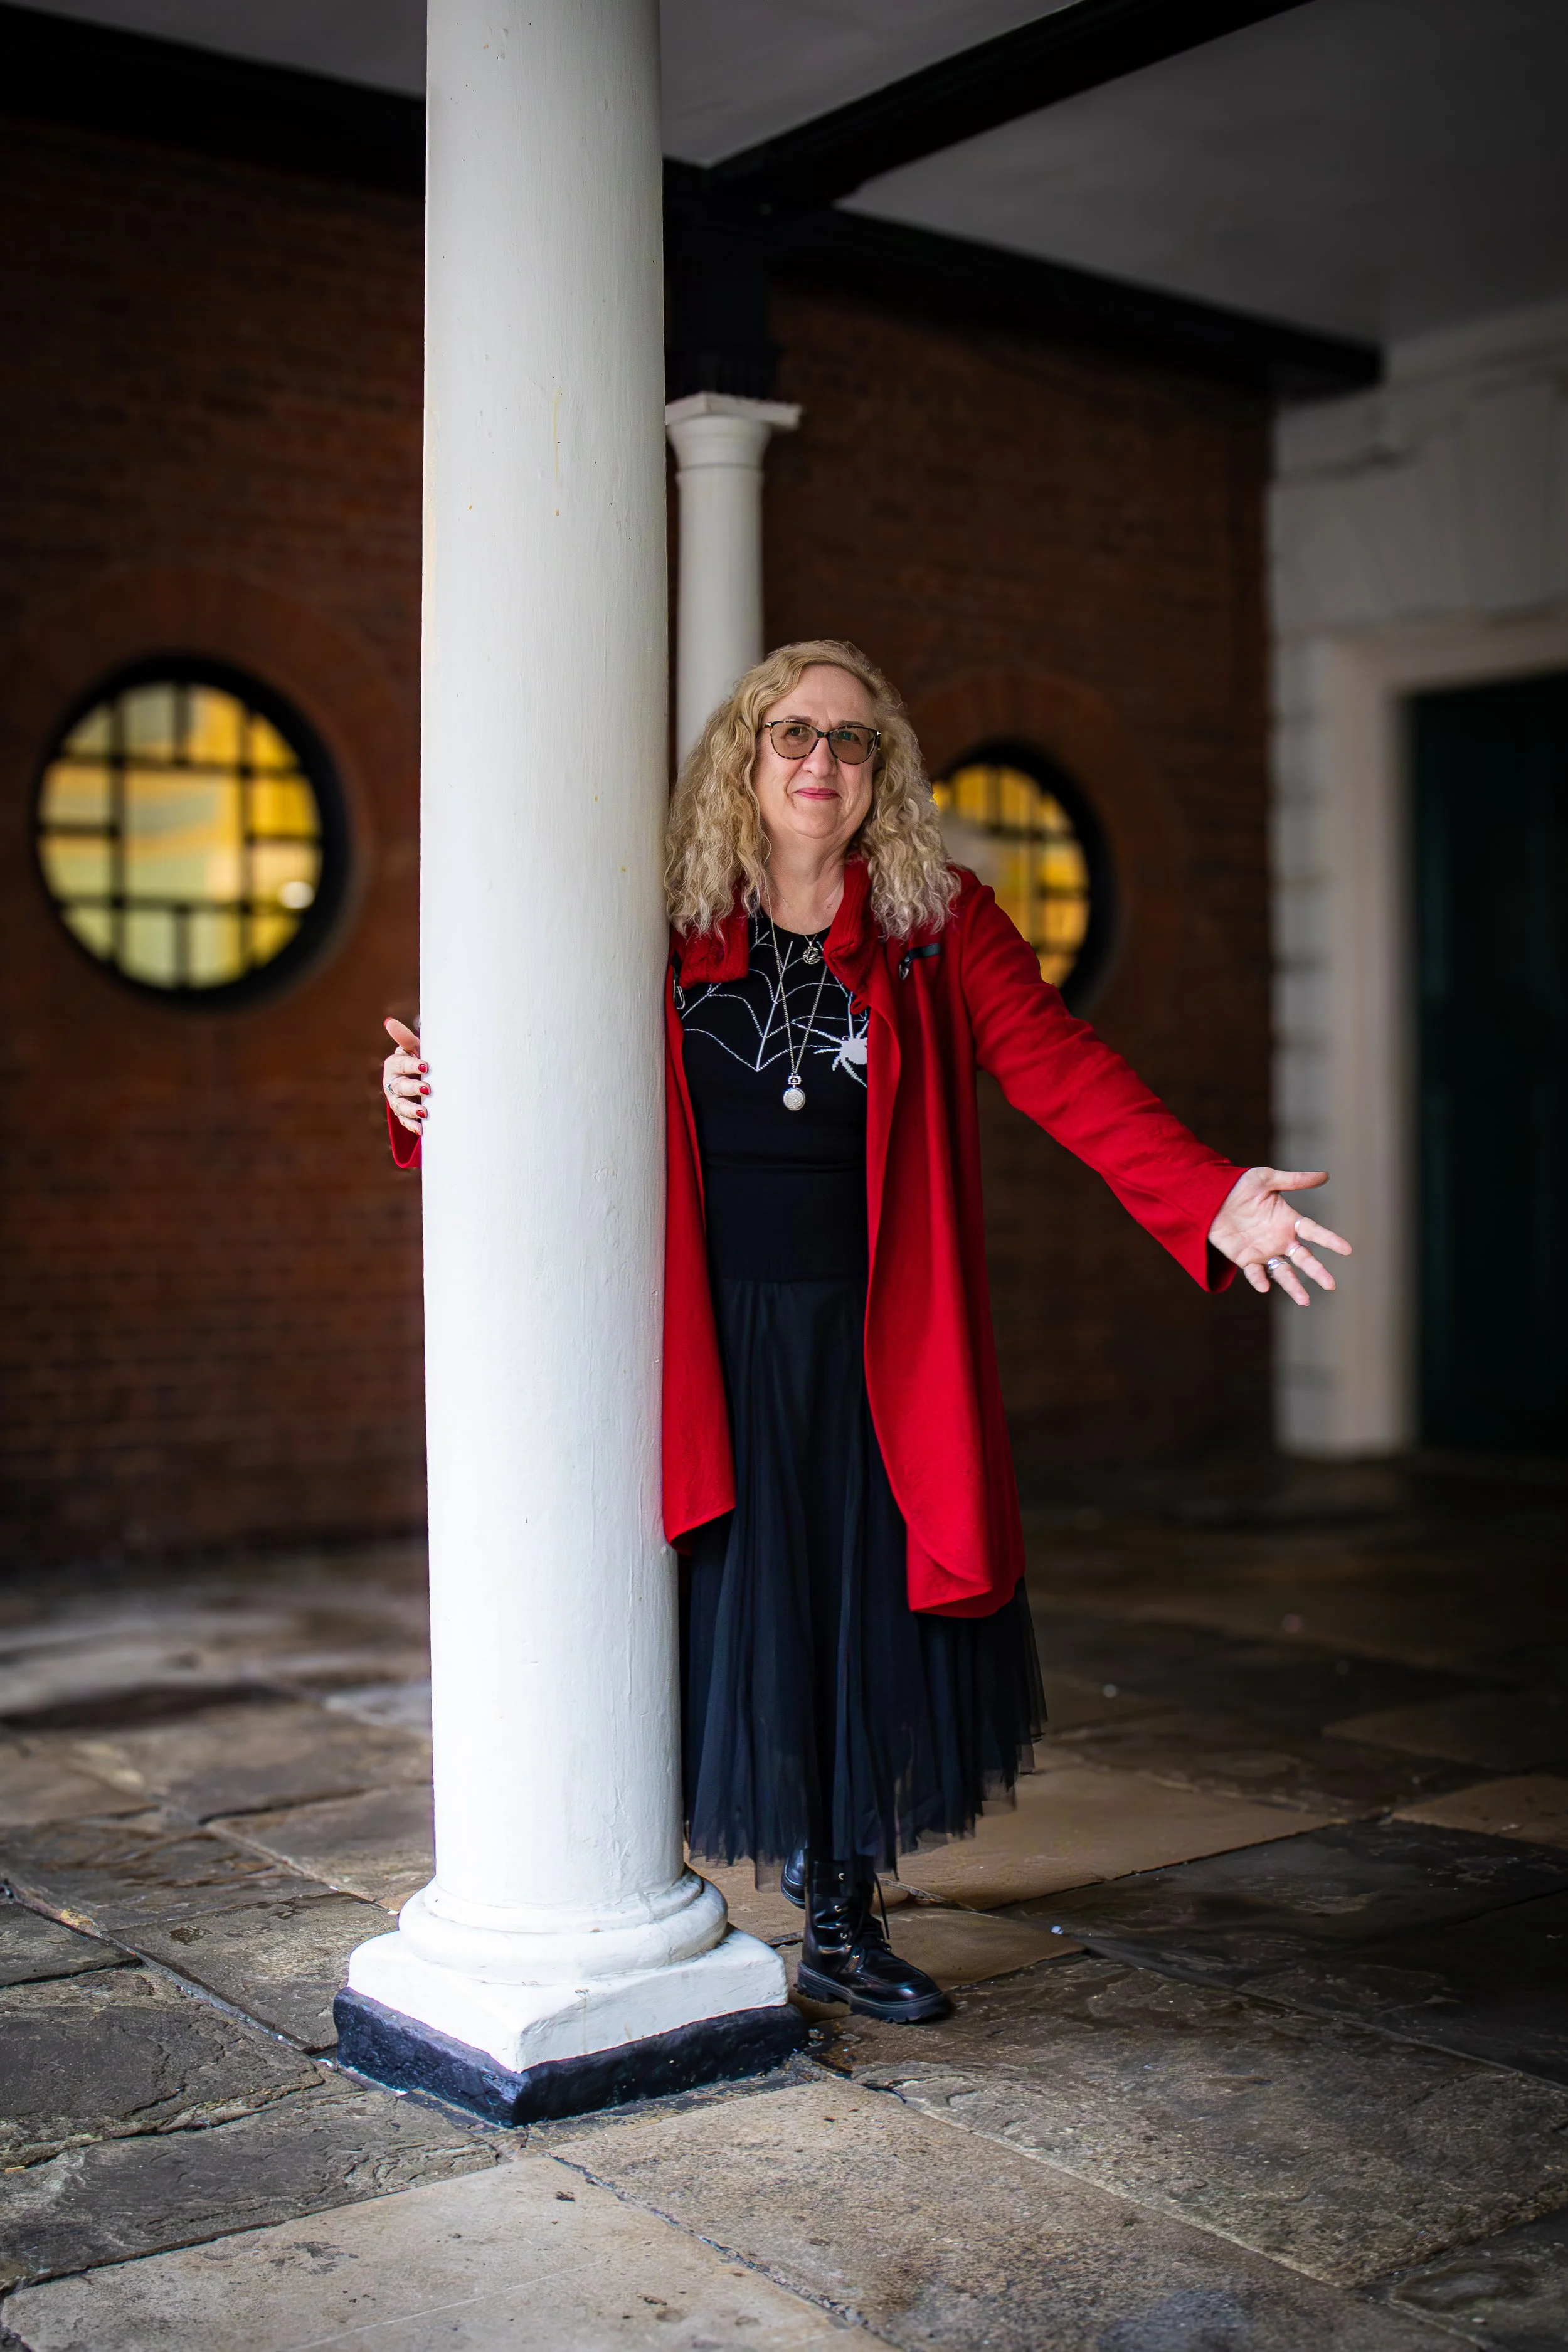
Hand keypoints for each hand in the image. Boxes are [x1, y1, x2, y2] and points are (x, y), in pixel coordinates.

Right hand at [383, 1016, 426, 1136]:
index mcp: (394, 1065)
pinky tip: (422, 1130)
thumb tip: (389, 1022)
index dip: (412, 1065)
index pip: (401, 1064)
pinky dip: (412, 1126)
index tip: (425, 1066)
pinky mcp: (402, 1114)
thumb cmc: (418, 1058)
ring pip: (401, 1106)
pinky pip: (405, 1121)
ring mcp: (396, 1100)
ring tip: (425, 1113)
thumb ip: (404, 1038)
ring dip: (412, 1110)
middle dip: (413, 1088)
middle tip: (428, 1089)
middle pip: (401, 1087)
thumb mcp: (413, 1048)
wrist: (420, 1076)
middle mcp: (392, 1083)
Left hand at [1208, 1167, 1351, 1304]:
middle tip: (1330, 1285)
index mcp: (1289, 1220)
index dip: (1330, 1240)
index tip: (1347, 1250)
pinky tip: (1265, 1287)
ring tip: (1305, 1300)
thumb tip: (1325, 1175)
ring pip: (1283, 1272)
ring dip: (1293, 1286)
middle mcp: (1281, 1239)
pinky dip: (1260, 1279)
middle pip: (1303, 1258)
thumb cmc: (1241, 1186)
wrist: (1211, 1196)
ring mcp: (1264, 1251)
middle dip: (1317, 1271)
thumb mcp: (1267, 1178)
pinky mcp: (1245, 1258)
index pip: (1314, 1232)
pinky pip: (1254, 1272)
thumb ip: (1295, 1180)